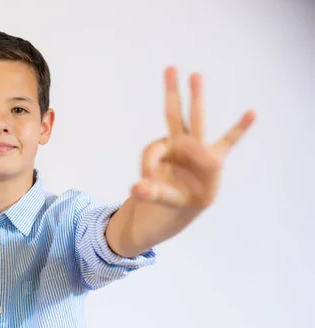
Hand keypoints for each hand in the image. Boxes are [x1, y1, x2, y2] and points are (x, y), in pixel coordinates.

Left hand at [131, 66, 255, 208]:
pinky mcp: (215, 158)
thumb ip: (147, 193)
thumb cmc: (168, 193)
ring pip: (197, 119)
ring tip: (195, 75)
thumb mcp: (155, 195)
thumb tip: (134, 189)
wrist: (187, 201)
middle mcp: (179, 143)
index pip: (151, 150)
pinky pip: (229, 140)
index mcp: (162, 150)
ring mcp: (198, 148)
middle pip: (173, 113)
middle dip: (171, 92)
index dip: (146, 166)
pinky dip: (240, 128)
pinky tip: (252, 113)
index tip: (144, 184)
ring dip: (196, 98)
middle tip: (170, 68)